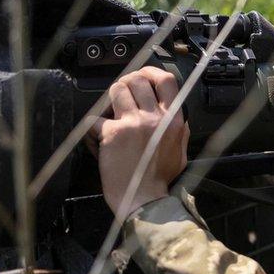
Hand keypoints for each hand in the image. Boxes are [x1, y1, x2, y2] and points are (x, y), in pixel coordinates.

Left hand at [88, 66, 188, 217]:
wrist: (144, 201)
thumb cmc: (159, 181)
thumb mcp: (180, 153)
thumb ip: (179, 131)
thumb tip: (177, 117)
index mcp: (174, 120)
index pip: (166, 80)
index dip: (150, 72)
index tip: (142, 76)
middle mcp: (155, 118)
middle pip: (137, 80)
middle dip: (125, 84)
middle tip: (120, 96)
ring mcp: (134, 124)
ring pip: (116, 90)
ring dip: (109, 100)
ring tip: (109, 115)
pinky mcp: (113, 134)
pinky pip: (96, 119)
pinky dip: (93, 129)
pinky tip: (97, 141)